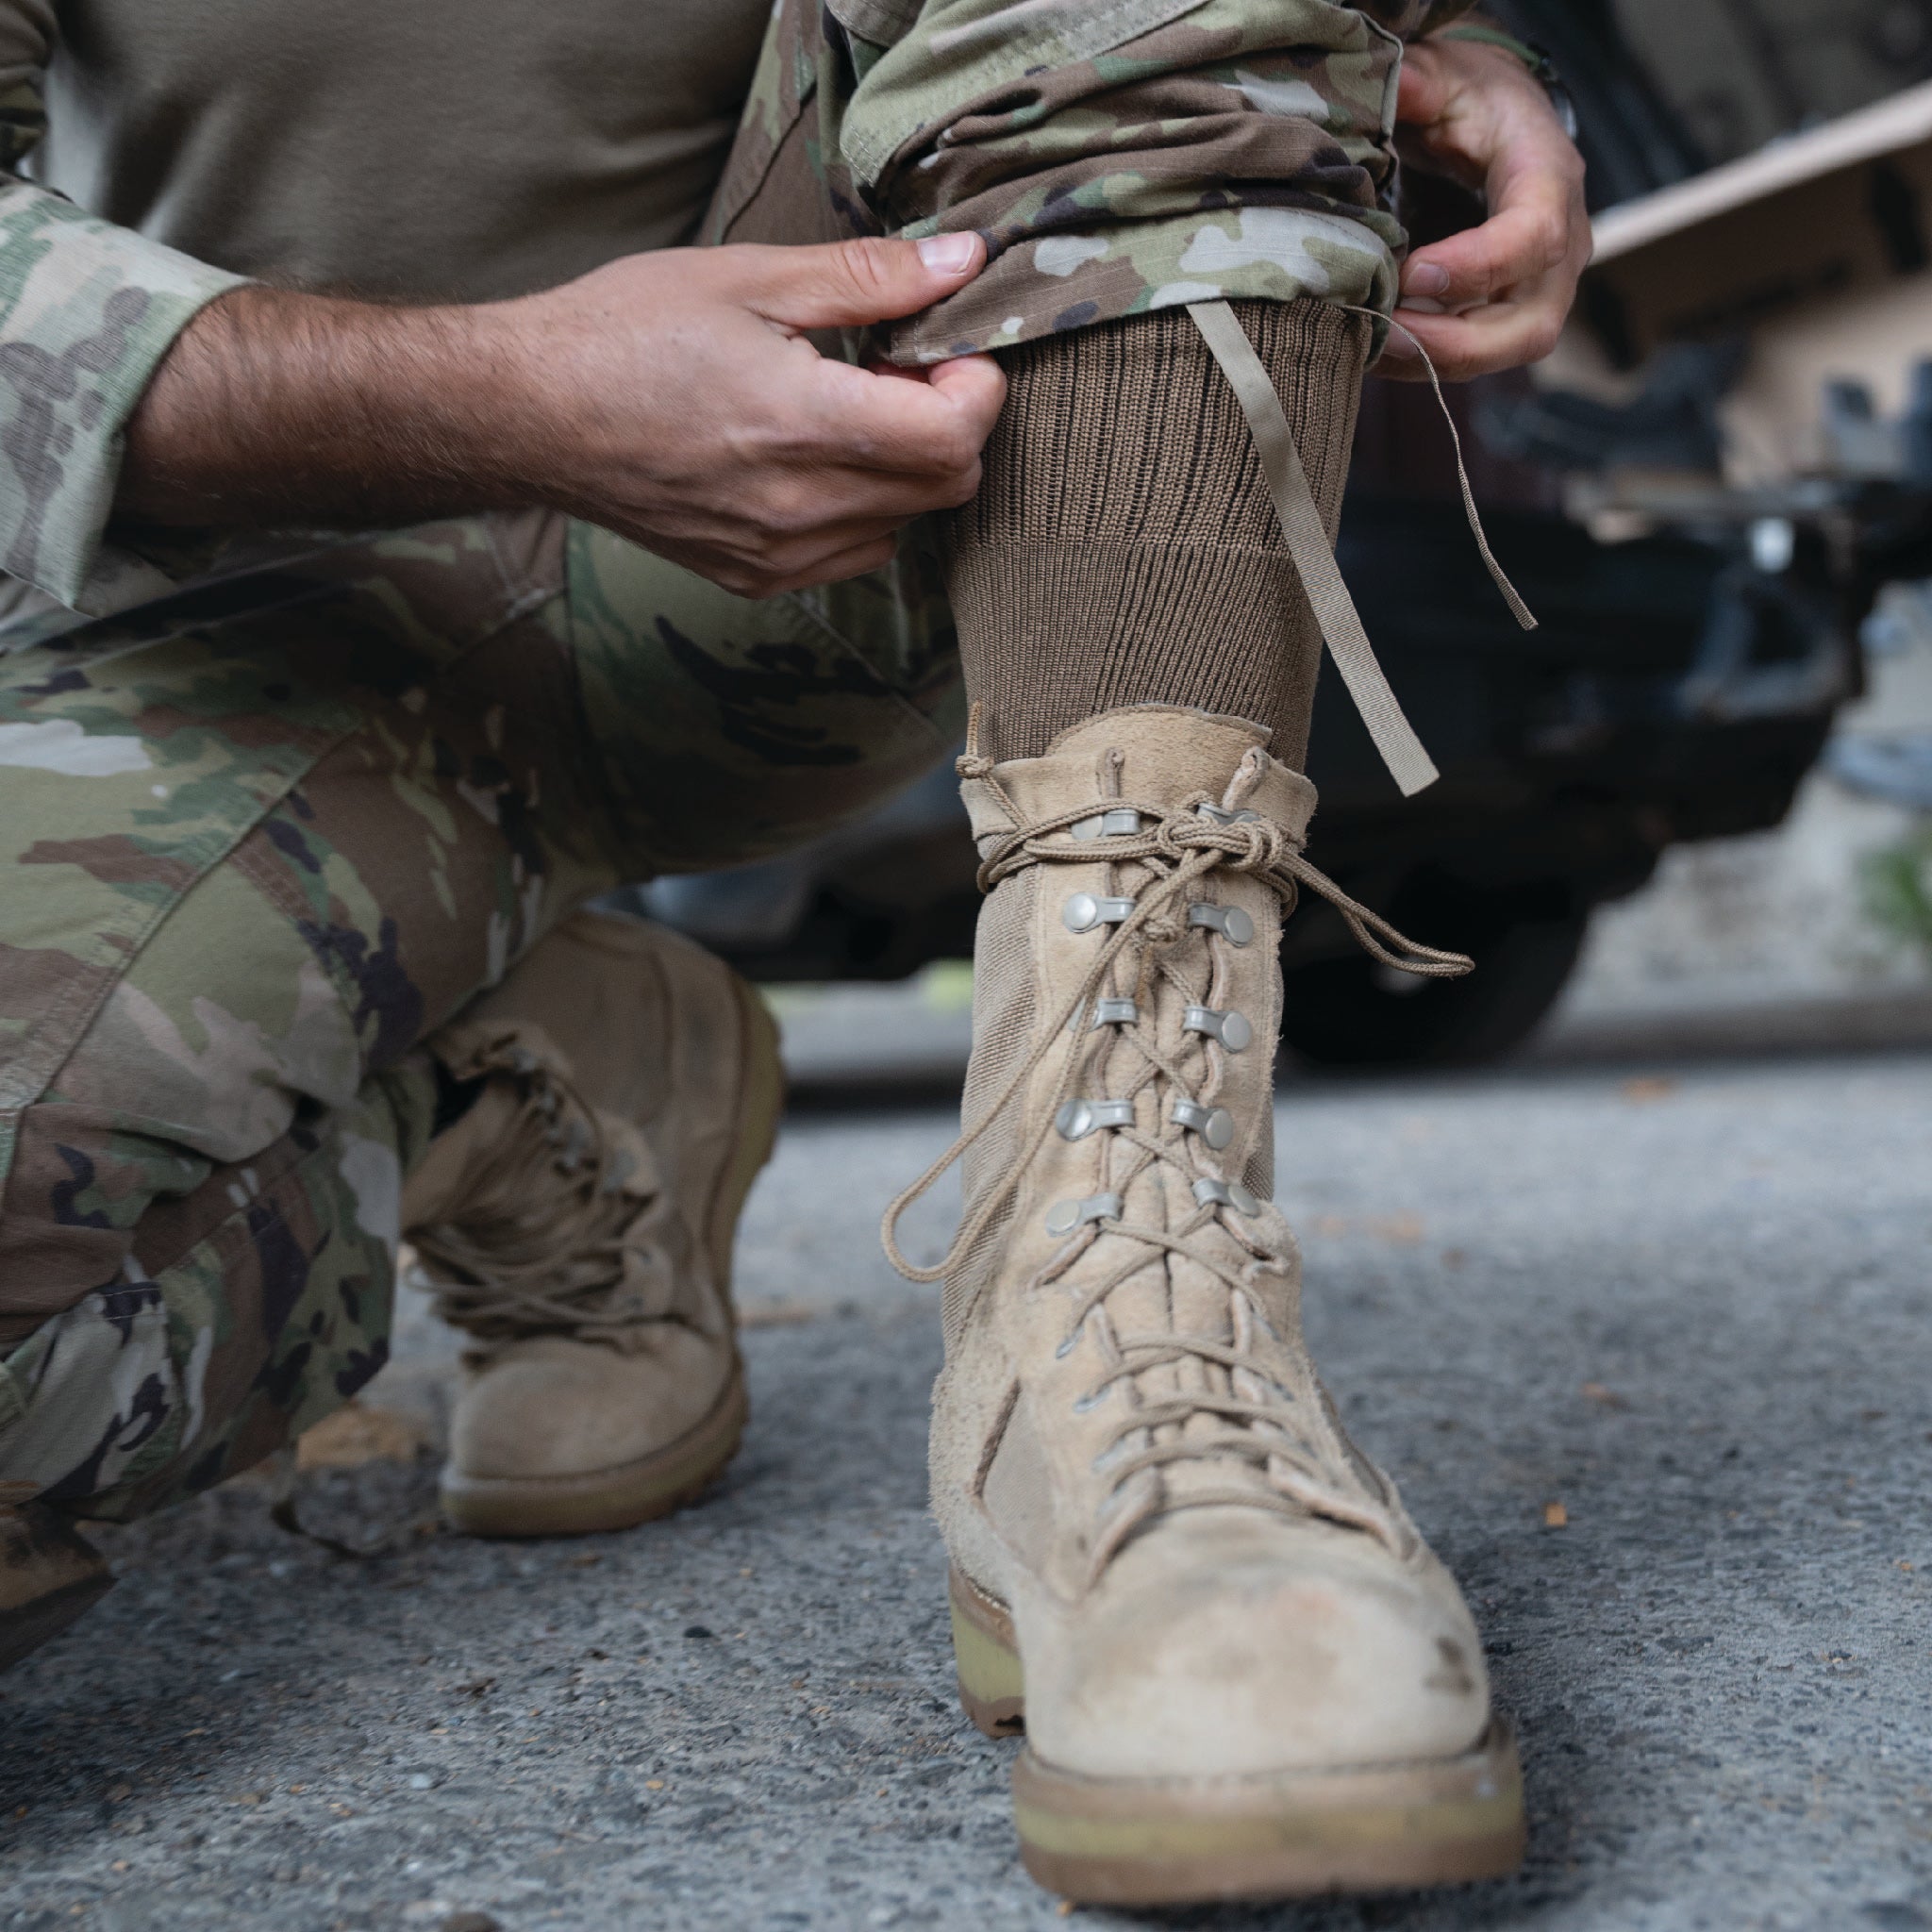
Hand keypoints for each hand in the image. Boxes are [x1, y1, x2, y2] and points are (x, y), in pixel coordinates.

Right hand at [495, 236, 1006, 595]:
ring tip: (852, 411)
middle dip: (952, 423)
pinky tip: (819, 459)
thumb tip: (963, 264)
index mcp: (798, 422)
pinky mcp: (756, 578)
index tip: (949, 347)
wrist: (529, 413)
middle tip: (902, 369)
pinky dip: (866, 509)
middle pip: (948, 487)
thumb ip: (867, 279)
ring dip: (909, 469)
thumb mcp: (748, 278)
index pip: (953, 437)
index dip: (977, 386)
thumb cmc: (624, 333)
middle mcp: (795, 505)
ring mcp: (776, 554)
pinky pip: (856, 553)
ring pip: (908, 524)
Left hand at [1378, 37, 1590, 382]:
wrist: (1502, 127)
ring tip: (1371, 344)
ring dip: (1432, 360)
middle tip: (1385, 333)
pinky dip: (1424, 359)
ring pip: (1502, 354)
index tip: (1411, 275)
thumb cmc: (1477, 103)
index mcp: (1551, 179)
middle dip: (1454, 343)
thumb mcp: (1452, 76)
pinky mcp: (1510, 313)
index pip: (1535, 237)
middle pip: (1531, 325)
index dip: (1476, 267)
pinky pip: (1475, 355)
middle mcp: (1562, 246)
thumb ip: (1423, 83)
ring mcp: (1541, 288)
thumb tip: (1398, 85)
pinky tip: (1376, 345)